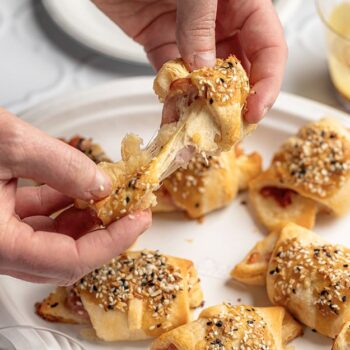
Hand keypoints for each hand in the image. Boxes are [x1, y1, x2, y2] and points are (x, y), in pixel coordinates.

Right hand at [0, 109, 150, 284]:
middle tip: (130, 208)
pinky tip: (78, 186)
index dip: (112, 242)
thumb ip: (60, 165)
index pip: (69, 260)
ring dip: (85, 218)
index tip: (139, 219)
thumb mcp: (6, 142)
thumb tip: (101, 182)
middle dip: (103, 231)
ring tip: (110, 194)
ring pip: (53, 238)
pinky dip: (63, 204)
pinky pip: (38, 219)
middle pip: (65, 255)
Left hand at [92, 0, 286, 122]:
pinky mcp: (163, 46)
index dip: (267, 83)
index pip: (268, 50)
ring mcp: (191, 39)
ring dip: (201, 109)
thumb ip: (199, 23)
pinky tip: (172, 118)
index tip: (255, 110)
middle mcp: (221, 25)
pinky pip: (173, 79)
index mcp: (242, 5)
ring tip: (196, 132)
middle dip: (233, 104)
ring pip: (204, 82)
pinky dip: (173, 100)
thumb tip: (202, 66)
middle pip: (238, 73)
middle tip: (226, 130)